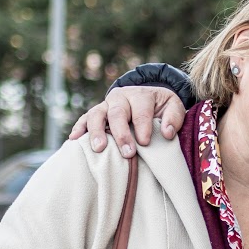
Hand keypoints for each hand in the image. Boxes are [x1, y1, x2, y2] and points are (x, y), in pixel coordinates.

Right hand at [68, 88, 186, 155]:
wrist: (146, 98)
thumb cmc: (160, 108)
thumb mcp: (173, 107)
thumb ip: (174, 118)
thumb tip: (166, 133)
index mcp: (141, 95)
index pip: (140, 109)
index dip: (143, 126)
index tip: (145, 143)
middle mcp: (121, 97)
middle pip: (117, 113)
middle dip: (121, 133)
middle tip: (127, 153)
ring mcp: (105, 105)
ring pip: (96, 114)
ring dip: (97, 132)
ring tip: (99, 148)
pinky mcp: (95, 114)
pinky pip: (84, 119)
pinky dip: (78, 128)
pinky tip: (74, 140)